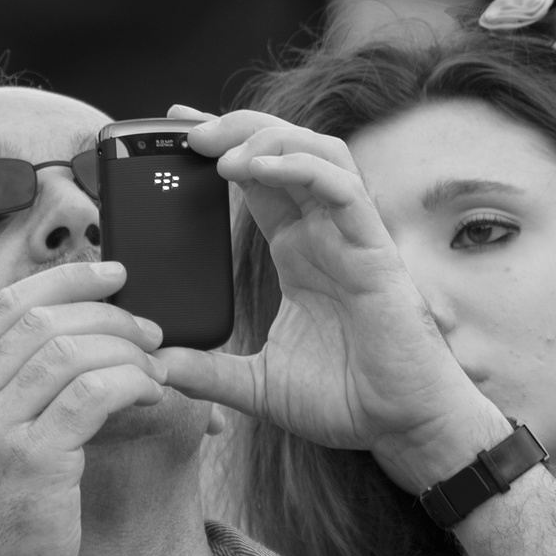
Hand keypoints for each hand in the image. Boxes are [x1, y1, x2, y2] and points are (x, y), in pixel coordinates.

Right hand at [0, 261, 167, 555]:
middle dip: (109, 314)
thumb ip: (25, 388)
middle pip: (43, 319)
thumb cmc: (10, 515)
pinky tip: (151, 395)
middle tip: (152, 330)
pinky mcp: (32, 458)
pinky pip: (93, 394)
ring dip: (127, 350)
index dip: (66, 278)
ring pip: (70, 351)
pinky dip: (132, 383)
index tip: (115, 272)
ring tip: (157, 368)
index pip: (7, 303)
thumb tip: (89, 334)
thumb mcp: (0, 441)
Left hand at [160, 105, 507, 491]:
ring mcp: (351, 237)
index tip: (178, 130)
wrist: (402, 427)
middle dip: (237, 128)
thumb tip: (153, 369)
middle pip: (285, 149)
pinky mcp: (374, 250)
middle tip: (188, 131)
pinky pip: (341, 188)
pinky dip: (300, 168)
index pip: (258, 179)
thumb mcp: (257, 385)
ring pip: (316, 152)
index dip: (223, 148)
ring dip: (268, 139)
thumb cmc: (346, 401)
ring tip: (222, 154)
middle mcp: (324, 233)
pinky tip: (260, 170)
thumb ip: (207, 372)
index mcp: (298, 252)